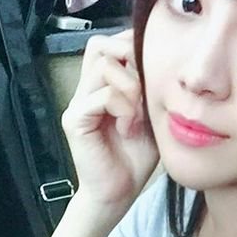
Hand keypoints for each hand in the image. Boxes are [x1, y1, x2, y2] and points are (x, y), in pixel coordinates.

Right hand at [61, 29, 158, 208]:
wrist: (117, 193)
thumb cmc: (136, 157)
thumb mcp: (150, 113)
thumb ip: (150, 86)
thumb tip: (160, 59)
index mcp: (102, 85)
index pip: (112, 43)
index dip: (134, 48)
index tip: (154, 75)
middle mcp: (86, 89)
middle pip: (100, 44)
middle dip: (130, 57)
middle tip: (145, 87)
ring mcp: (78, 103)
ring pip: (103, 65)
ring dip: (130, 86)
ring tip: (137, 113)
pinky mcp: (75, 120)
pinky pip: (103, 95)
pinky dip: (123, 107)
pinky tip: (129, 127)